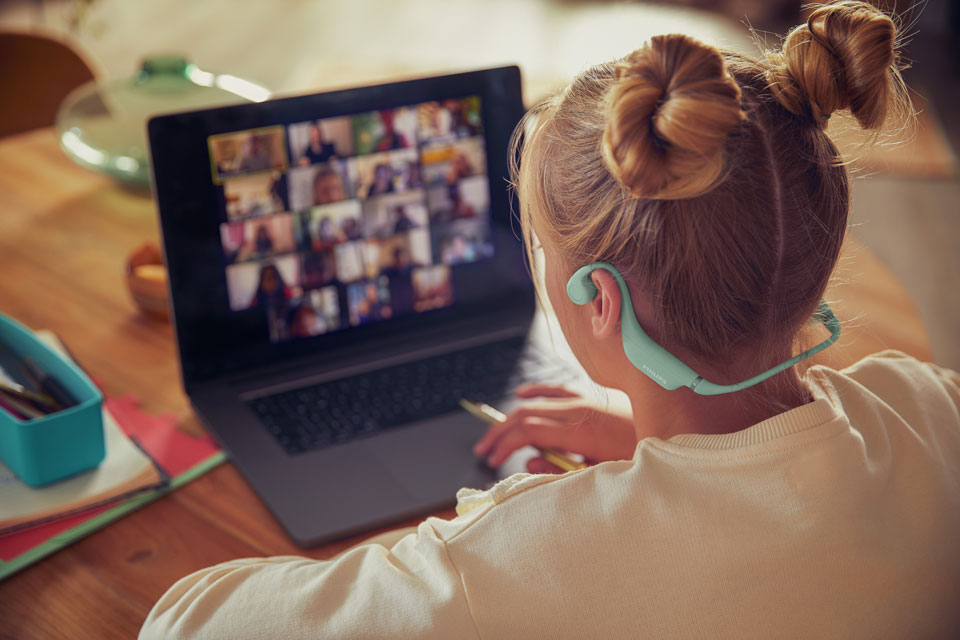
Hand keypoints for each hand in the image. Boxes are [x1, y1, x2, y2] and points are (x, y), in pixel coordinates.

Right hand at [473, 384, 637, 473]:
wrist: (674, 432)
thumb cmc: (640, 459)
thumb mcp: (601, 475)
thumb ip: (562, 470)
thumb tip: (530, 460)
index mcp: (580, 431)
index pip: (529, 430)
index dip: (505, 444)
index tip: (493, 460)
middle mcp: (579, 410)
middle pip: (526, 414)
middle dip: (500, 432)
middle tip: (483, 450)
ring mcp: (585, 400)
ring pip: (538, 402)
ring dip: (512, 417)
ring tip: (494, 433)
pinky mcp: (593, 397)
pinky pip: (558, 389)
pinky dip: (537, 391)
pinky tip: (522, 393)